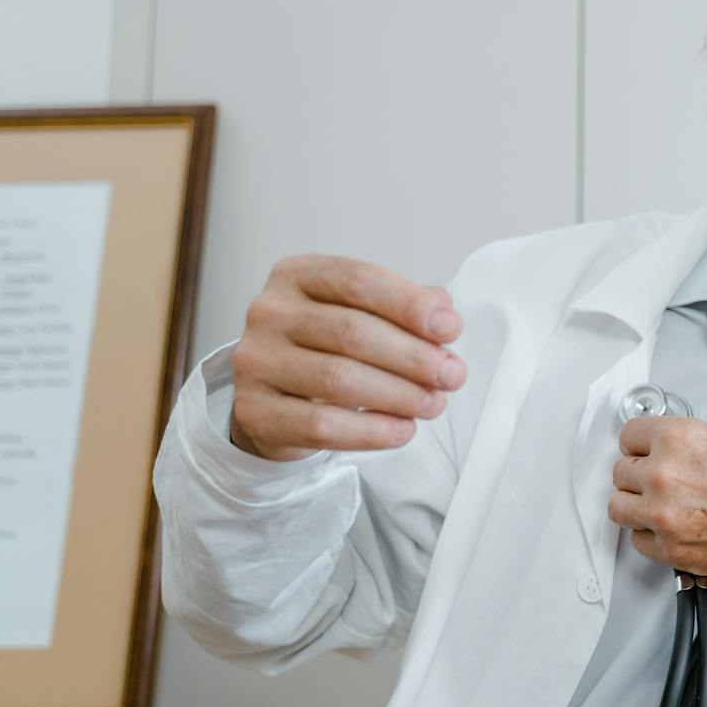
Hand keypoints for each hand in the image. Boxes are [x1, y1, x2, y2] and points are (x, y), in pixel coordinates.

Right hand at [228, 255, 466, 461]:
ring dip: (399, 395)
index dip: (409, 305)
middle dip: (413, 356)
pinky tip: (402, 430)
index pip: (359, 282)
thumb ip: (402, 307)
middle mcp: (269, 313)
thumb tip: (443, 310)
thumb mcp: (362, 314)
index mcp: (297, 275)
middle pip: (351, 331)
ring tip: (434, 404)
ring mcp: (256, 362)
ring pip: (338, 379)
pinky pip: (320, 425)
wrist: (273, 397)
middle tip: (452, 375)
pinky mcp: (254, 411)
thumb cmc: (325, 347)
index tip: (451, 328)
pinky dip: (370, 431)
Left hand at [608, 416, 706, 579]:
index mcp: (679, 440)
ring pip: (619, 508)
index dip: (641, 443)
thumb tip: (683, 450)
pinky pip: (639, 541)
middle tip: (658, 479)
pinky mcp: (672, 552)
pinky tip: (672, 528)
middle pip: (620, 472)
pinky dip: (651, 536)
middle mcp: (664, 477)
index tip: (645, 450)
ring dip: (637, 505)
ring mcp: (664, 517)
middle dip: (639, 474)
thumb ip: (697, 443)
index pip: (629, 435)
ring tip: (658, 505)